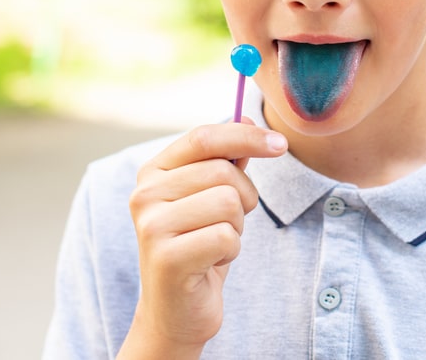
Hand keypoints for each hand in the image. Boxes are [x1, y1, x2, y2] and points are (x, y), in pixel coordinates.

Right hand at [118, 120, 287, 358]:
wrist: (177, 309)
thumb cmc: (200, 245)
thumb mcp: (212, 195)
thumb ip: (226, 157)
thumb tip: (248, 116)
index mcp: (154, 170)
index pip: (205, 136)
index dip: (247, 136)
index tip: (280, 144)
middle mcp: (145, 193)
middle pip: (224, 171)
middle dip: (243, 198)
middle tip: (227, 222)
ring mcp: (151, 225)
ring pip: (228, 202)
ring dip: (236, 226)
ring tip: (214, 243)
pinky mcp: (166, 257)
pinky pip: (227, 236)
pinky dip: (230, 251)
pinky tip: (210, 262)